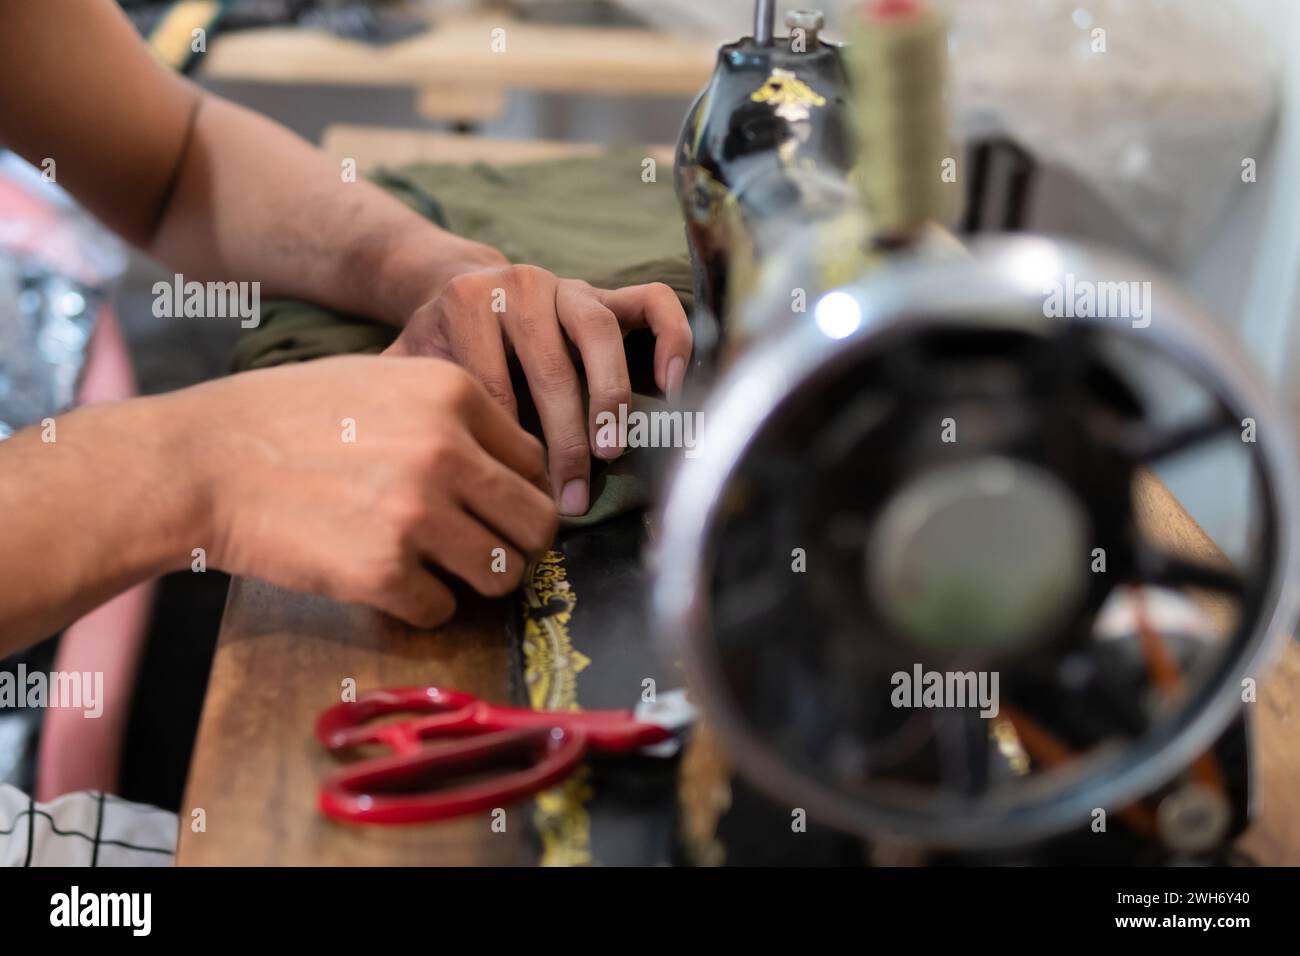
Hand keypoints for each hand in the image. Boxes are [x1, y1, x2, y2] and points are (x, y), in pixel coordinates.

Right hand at [180, 356, 557, 627]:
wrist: (201, 462)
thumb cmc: (287, 418)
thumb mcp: (380, 380)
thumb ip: (452, 414)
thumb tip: (516, 466)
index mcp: (453, 394)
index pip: (535, 463)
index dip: (518, 492)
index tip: (495, 510)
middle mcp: (446, 450)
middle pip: (536, 523)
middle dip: (517, 544)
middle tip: (486, 552)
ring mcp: (417, 513)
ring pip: (503, 574)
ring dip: (477, 581)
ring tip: (438, 569)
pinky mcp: (382, 572)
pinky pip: (441, 610)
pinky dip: (420, 606)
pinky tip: (385, 581)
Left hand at [385, 265, 691, 515]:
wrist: (457, 285)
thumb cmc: (435, 345)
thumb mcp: (406, 365)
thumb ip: (397, 399)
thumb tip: (387, 470)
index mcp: (465, 302)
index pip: (493, 381)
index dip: (505, 444)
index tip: (514, 497)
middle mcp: (521, 284)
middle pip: (550, 365)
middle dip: (563, 440)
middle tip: (569, 498)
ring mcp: (568, 284)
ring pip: (600, 334)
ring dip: (610, 398)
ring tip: (611, 453)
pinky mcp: (607, 290)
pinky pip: (652, 302)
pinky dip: (670, 339)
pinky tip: (673, 385)